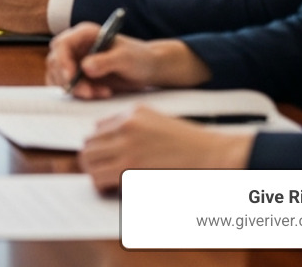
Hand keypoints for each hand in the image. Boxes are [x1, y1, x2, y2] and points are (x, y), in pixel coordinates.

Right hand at [46, 24, 208, 98]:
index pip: (61, 45)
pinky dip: (81, 94)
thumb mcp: (126, 58)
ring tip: (101, 93)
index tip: (71, 77)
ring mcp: (76, 61)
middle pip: (56, 62)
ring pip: (60, 77)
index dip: (62, 61)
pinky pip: (69, 87)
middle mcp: (76, 46)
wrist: (149, 69)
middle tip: (87, 92)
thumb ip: (106, 61)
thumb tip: (85, 67)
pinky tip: (100, 93)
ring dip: (76, 89)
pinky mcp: (79, 76)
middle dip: (68, 80)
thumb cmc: (140, 57)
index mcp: (84, 34)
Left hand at [79, 106, 253, 190]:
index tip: (105, 159)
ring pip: (88, 160)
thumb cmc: (191, 145)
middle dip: (91, 160)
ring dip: (94, 172)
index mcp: (132, 112)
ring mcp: (127, 145)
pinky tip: (113, 188)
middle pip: (88, 144)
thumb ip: (132, 128)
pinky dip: (102, 185)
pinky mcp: (131, 166)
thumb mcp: (158, 123)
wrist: (213, 155)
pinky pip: (101, 177)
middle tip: (101, 172)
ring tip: (106, 181)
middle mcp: (125, 125)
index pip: (97, 129)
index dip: (99, 147)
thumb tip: (108, 143)